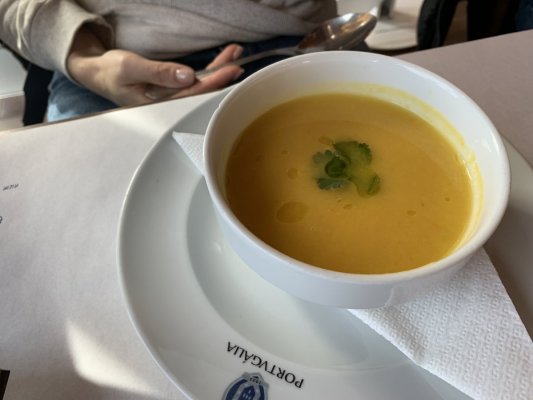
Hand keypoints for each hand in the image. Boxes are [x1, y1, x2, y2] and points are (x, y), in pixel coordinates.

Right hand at [67, 26, 243, 105]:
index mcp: (158, 104)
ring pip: (200, 85)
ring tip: (234, 54)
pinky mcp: (171, 88)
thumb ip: (159, 73)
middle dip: (222, 74)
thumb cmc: (110, 72)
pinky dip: (208, 70)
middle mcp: (169, 104)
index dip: (214, 82)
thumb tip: (187, 76)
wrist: (97, 73)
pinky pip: (194, 81)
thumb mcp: (130, 68)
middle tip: (238, 57)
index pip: (193, 94)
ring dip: (218, 70)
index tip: (231, 70)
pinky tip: (219, 63)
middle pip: (202, 91)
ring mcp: (171, 97)